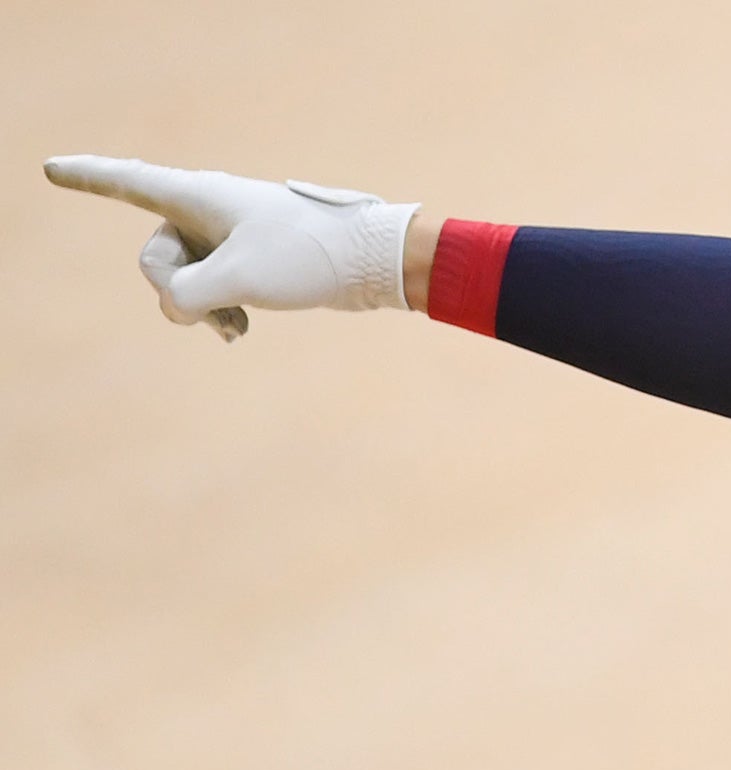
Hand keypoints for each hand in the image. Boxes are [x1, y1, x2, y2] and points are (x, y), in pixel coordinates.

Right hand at [43, 155, 421, 342]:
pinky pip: (211, 290)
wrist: (370, 262)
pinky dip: (220, 311)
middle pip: (156, 256)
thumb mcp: (238, 279)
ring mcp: (227, 237)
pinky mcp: (249, 261)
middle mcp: (207, 210)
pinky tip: (243, 331)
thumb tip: (174, 308)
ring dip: (203, 308)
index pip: (127, 183)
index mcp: (197, 196)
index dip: (87, 178)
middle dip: (177, 289)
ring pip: (185, 280)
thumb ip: (187, 295)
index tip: (52, 169)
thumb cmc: (308, 257)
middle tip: (218, 303)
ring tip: (238, 326)